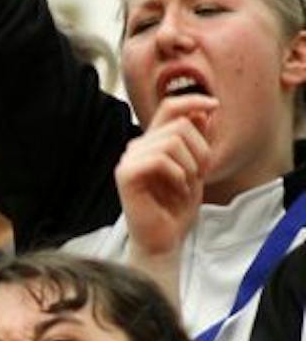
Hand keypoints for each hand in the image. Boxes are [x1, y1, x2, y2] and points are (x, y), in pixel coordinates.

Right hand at [117, 94, 214, 261]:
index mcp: (151, 143)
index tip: (214, 106)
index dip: (192, 101)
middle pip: (178, 124)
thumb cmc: (176, 208)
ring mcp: (129, 161)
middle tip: (201, 173)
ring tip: (188, 184)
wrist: (163, 239)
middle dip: (201, 148)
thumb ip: (198, 140)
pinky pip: (159, 159)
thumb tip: (203, 111)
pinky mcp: (126, 176)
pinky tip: (177, 188)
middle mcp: (137, 148)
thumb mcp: (197, 167)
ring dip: (190, 164)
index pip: (169, 108)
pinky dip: (177, 173)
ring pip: (171, 141)